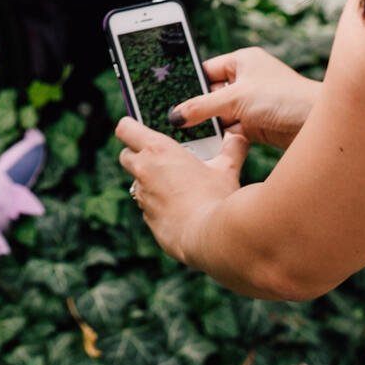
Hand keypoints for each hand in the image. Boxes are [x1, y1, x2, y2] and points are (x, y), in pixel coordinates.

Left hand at [114, 115, 248, 266]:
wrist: (209, 239)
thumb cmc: (215, 198)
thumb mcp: (226, 168)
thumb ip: (232, 148)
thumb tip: (239, 136)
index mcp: (158, 150)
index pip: (126, 128)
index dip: (130, 125)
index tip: (139, 127)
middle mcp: (144, 172)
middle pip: (126, 155)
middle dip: (138, 153)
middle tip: (163, 156)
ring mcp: (143, 198)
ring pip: (138, 183)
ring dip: (151, 181)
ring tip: (177, 183)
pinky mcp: (148, 219)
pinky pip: (149, 206)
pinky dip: (159, 203)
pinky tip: (181, 207)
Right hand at [172, 46, 317, 146]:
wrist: (315, 124)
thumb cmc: (282, 98)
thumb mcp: (235, 98)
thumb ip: (202, 107)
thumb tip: (176, 115)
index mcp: (242, 61)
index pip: (206, 70)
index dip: (189, 83)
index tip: (167, 95)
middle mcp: (246, 80)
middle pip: (211, 95)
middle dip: (197, 108)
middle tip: (173, 120)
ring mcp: (251, 104)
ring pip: (220, 115)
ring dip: (209, 125)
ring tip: (186, 135)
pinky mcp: (256, 125)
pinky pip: (231, 130)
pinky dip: (222, 137)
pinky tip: (207, 145)